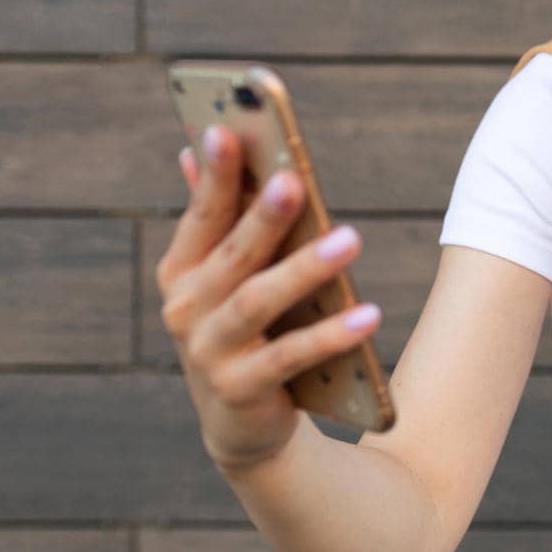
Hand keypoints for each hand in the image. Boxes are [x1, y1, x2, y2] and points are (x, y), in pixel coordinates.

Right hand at [153, 125, 377, 474]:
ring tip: (352, 238)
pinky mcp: (241, 389)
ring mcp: (208, 351)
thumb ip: (217, 215)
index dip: (213, 174)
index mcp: (182, 270)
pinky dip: (330, 335)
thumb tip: (196, 144)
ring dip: (305, 270)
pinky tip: (369, 314)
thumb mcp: (225, 273)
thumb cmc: (242, 327)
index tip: (224, 129)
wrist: (243, 421)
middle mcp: (185, 308)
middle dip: (262, 216)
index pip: (201, 214)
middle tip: (294, 179)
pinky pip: (290, 356)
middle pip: (232, 254)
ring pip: (258, 302)